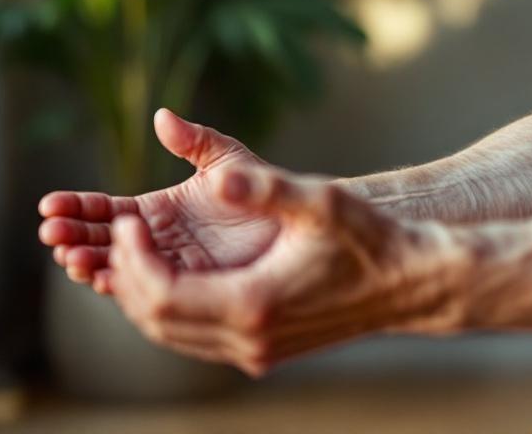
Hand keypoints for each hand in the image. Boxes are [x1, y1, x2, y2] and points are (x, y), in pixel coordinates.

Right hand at [38, 108, 278, 293]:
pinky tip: (105, 278)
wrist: (297, 223)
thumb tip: (162, 115)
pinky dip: (122, 284)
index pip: (104, 209)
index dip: (76, 207)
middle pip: (100, 240)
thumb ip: (194, 141)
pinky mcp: (186, 287)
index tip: (49, 205)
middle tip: (51, 234)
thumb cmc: (262, 188)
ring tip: (72, 256)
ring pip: (117, 266)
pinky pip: (147, 288)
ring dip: (89, 262)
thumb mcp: (226, 159)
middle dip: (71, 236)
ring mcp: (168, 266)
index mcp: (155, 208)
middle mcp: (155, 240)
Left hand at [107, 165, 468, 374]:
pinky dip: (170, 308)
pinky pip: (194, 337)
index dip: (131, 259)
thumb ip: (266, 189)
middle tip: (121, 230)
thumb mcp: (320, 202)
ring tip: (136, 249)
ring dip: (143, 295)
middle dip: (127, 275)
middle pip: (155, 321)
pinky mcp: (262, 353)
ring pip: (171, 335)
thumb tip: (219, 179)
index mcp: (253, 305)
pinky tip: (172, 273)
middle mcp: (248, 340)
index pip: (160, 294)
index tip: (126, 219)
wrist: (410, 283)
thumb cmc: (369, 238)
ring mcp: (255, 353)